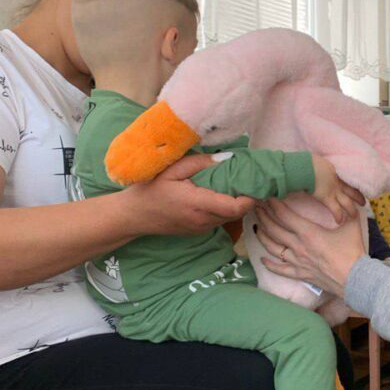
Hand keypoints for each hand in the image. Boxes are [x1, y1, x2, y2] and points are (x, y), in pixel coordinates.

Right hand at [122, 154, 254, 236]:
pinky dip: (226, 207)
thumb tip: (229, 158)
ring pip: (231, 217)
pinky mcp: (200, 231)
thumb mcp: (172, 169)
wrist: (133, 216)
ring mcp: (202, 228)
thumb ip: (201, 163)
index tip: (255, 181)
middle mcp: (203, 220)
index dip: (251, 197)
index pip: (235, 207)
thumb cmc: (150, 189)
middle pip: (238, 212)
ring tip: (238, 183)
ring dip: (238, 202)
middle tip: (251, 178)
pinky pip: (220, 219)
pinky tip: (222, 193)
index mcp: (198, 204)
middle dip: (247, 197)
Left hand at [255, 198, 365, 296]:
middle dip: (264, 217)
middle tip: (257, 208)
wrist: (355, 279)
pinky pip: (280, 269)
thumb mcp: (351, 226)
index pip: (285, 216)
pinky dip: (270, 265)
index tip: (268, 197)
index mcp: (309, 232)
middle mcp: (298, 246)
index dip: (274, 205)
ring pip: (273, 248)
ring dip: (262, 236)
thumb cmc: (353, 251)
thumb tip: (348, 200)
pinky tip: (262, 259)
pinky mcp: (300, 274)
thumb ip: (348, 211)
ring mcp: (297, 261)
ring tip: (257, 227)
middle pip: (274, 230)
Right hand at [311, 154, 364, 222]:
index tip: (359, 188)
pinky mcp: (327, 199)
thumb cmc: (310, 162)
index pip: (349, 179)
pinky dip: (338, 216)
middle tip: (363, 203)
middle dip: (359, 198)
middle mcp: (338, 182)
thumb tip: (319, 166)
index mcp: (337, 172)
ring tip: (354, 216)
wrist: (307, 167)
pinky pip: (336, 210)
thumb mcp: (321, 162)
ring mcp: (334, 191)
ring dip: (352, 210)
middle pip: (352, 191)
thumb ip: (323, 166)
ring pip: (347, 203)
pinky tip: (339, 221)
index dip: (354, 184)